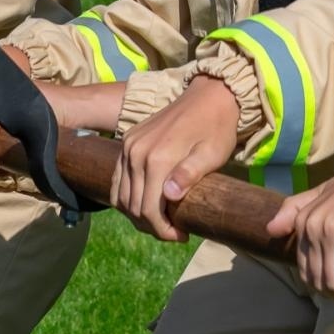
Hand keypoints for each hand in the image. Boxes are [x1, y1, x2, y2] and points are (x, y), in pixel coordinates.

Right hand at [111, 76, 237, 241]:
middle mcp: (136, 152)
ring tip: (161, 221)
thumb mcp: (211, 154)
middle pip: (132, 206)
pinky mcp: (127, 141)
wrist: (208, 96)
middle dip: (151, 226)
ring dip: (137, 214)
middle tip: (174, 232)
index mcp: (156, 158)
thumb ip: (190, 174)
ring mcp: (128, 146)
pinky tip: (145, 203)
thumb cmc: (216, 128)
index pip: (147, 209)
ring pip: (121, 195)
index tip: (182, 236)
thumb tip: (169, 195)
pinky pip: (117, 178)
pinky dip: (126, 197)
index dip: (163, 231)